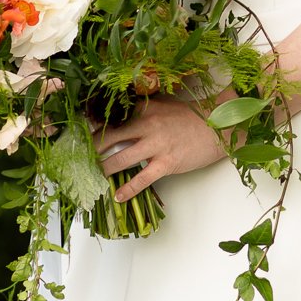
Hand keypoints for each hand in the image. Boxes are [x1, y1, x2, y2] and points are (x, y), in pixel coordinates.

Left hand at [93, 94, 228, 202]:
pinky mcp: (166, 163)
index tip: (82, 135)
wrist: (219, 129)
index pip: (113, 116)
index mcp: (147, 108)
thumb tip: (122, 113)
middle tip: (81, 157)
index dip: (96, 126)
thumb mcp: (167, 104)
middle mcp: (148, 124)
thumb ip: (145, 107)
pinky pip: (141, 179)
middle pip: (110, 137)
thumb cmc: (193, 117)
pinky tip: (117, 196)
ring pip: (120, 159)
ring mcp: (157, 145)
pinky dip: (127, 189)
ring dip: (104, 169)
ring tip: (94, 176)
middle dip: (92, 149)